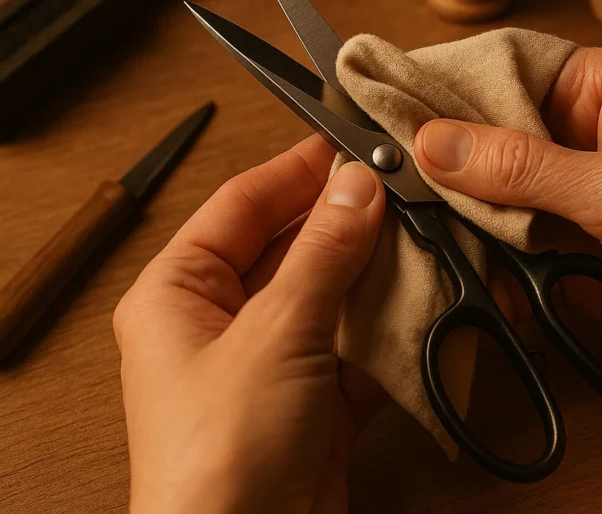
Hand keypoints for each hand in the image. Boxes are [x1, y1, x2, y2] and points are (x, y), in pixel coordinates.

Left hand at [113, 135, 386, 513]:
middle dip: (346, 223)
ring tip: (421, 237)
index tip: (349, 143)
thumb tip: (356, 188)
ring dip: (374, 274)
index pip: (241, 206)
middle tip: (399, 190)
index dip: (296, 170)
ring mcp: (268, 364)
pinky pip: (354, 348)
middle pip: (290, 248)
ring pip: (329, 296)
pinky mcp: (311, 404)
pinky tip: (424, 305)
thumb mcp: (274, 332)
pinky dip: (389, 330)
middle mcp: (219, 324)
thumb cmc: (215, 458)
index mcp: (177, 293)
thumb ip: (322, 253)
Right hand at [415, 45, 601, 456]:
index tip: (376, 109)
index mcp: (599, 90)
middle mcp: (580, 139)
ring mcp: (576, 202)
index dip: (438, 88)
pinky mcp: (577, 260)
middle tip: (381, 186)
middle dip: (440, 167)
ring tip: (404, 235)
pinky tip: (452, 281)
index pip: (498, 72)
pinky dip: (486, 272)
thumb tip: (432, 142)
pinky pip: (513, 258)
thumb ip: (523, 169)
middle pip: (486, 140)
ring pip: (493, 202)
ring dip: (459, 222)